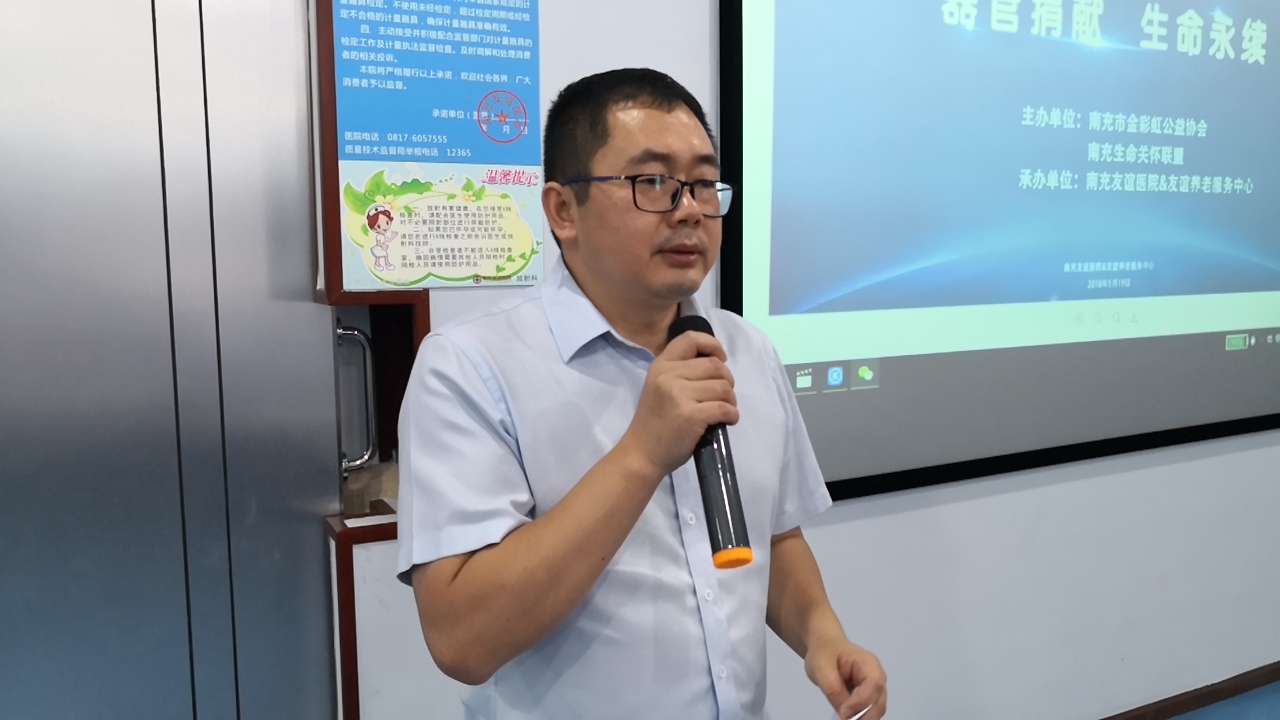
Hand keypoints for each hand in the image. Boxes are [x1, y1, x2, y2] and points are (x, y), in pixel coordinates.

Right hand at [619, 331, 737, 477]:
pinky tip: (727, 420)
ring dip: (731, 400)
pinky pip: (724, 407)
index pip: (690, 339)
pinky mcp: (691, 415)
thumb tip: (717, 363)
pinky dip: (732, 414)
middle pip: (714, 365)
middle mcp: (668, 375)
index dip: (712, 345)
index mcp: (661, 366)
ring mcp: (679, 395)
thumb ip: (681, 372)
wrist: (642, 453)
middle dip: (727, 380)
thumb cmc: (655, 422)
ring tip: (724, 410)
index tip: (720, 359)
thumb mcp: (660, 387)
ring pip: (723, 387)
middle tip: (724, 395)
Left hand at [805, 637, 886, 719]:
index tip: (844, 712)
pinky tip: (848, 718)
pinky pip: (869, 710)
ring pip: (877, 709)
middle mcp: (877, 676)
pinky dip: (861, 717)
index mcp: (868, 663)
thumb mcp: (822, 669)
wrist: (824, 646)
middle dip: (865, 716)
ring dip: (864, 718)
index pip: (873, 685)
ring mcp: (875, 687)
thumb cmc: (823, 653)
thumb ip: (834, 691)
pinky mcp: (868, 695)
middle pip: (879, 701)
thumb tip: (846, 715)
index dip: (861, 702)